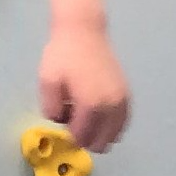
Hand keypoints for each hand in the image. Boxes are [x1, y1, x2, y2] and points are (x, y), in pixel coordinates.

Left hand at [39, 24, 130, 151]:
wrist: (84, 32)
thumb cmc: (63, 55)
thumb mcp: (47, 81)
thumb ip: (51, 108)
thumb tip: (61, 122)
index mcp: (91, 106)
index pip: (83, 138)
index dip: (70, 134)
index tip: (63, 119)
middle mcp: (112, 108)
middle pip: (102, 143)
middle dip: (86, 137)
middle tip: (72, 117)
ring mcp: (123, 103)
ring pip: (114, 136)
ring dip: (99, 131)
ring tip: (84, 110)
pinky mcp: (128, 96)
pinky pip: (122, 124)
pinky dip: (110, 125)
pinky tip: (96, 110)